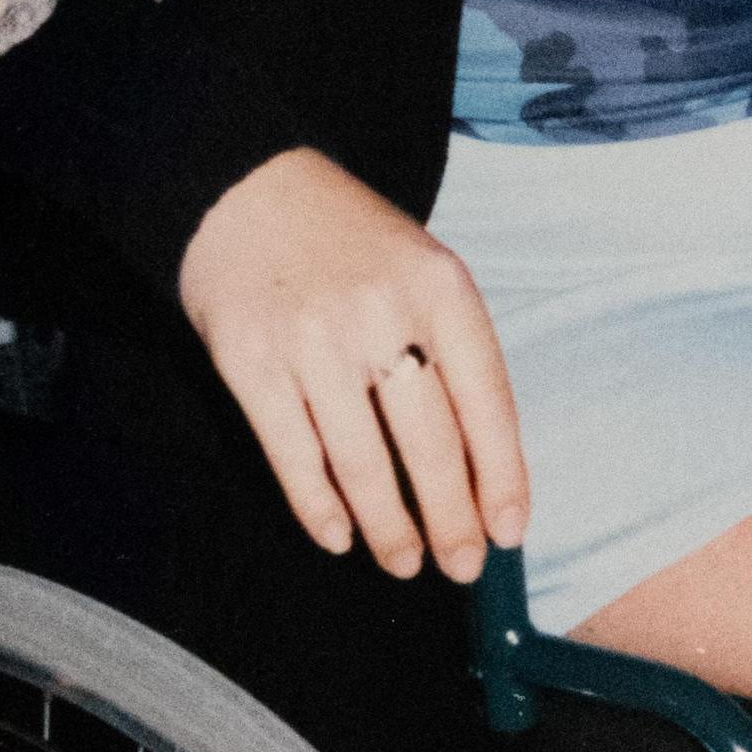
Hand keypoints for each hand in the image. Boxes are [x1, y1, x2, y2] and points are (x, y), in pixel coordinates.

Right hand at [179, 145, 529, 583]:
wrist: (243, 186)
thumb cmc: (349, 242)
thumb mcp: (422, 270)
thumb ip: (453, 351)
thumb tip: (481, 468)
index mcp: (441, 288)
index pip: (487, 402)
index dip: (502, 477)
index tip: (509, 531)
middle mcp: (381, 314)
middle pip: (429, 445)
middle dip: (450, 520)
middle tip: (461, 564)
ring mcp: (312, 340)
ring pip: (362, 463)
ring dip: (389, 528)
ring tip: (404, 562)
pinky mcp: (250, 361)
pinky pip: (294, 456)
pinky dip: (319, 507)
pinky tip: (340, 536)